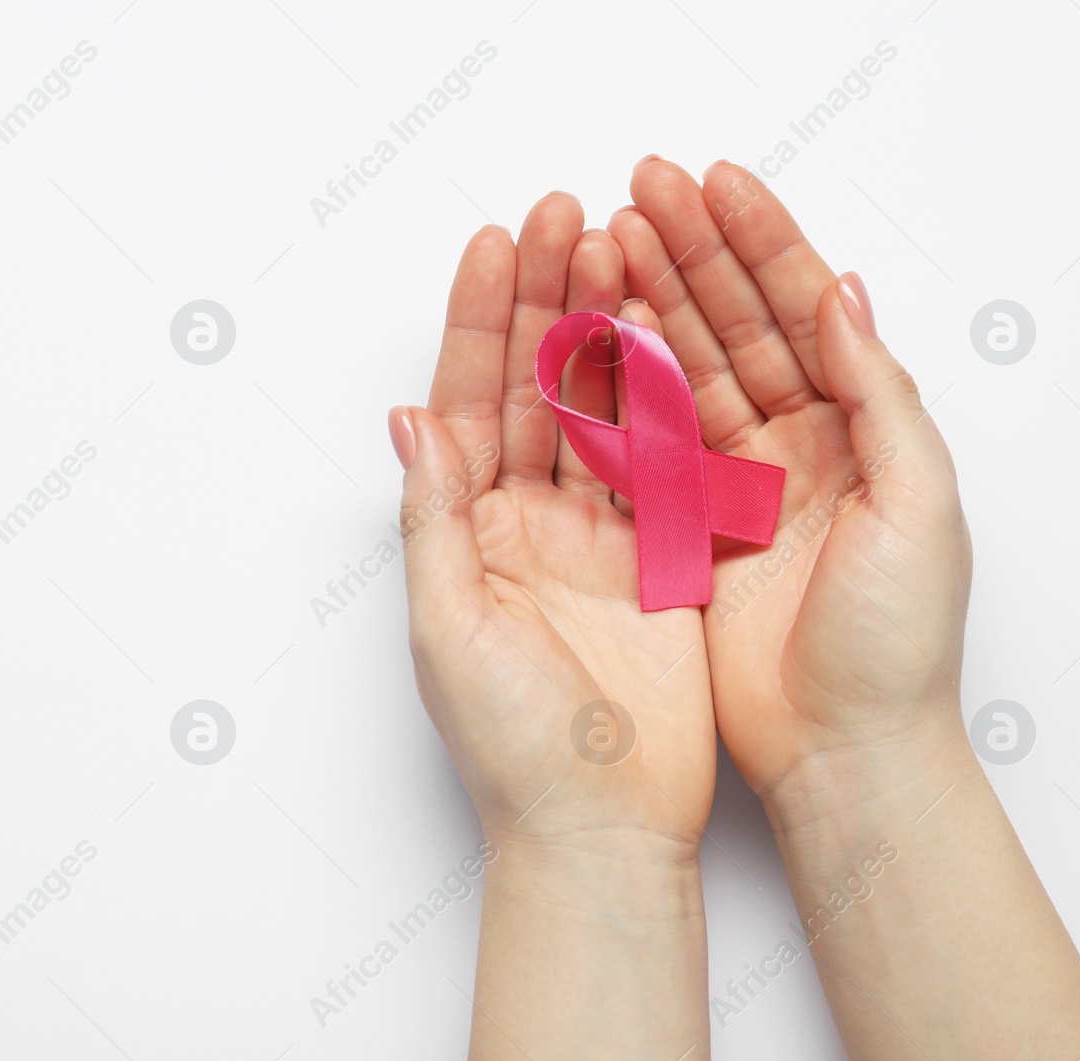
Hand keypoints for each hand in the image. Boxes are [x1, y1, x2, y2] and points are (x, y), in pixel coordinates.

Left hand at [394, 192, 716, 863]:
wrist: (603, 828)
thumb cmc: (512, 747)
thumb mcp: (450, 627)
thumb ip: (433, 520)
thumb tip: (408, 419)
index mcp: (463, 534)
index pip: (467, 402)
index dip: (479, 321)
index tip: (498, 242)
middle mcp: (524, 524)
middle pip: (533, 387)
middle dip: (545, 299)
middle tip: (565, 213)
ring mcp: (597, 536)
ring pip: (600, 408)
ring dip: (607, 329)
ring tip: (619, 246)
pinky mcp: (661, 558)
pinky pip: (663, 461)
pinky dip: (666, 396)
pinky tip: (672, 329)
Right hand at [609, 158, 972, 797]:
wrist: (843, 752)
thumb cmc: (896, 641)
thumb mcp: (918, 507)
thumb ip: (880, 396)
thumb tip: (843, 291)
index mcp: (862, 429)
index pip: (803, 310)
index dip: (758, 242)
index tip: (709, 182)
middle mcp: (797, 445)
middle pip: (737, 326)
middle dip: (689, 253)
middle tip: (637, 189)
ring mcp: (736, 484)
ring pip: (685, 372)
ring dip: (648, 304)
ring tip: (603, 241)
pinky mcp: (685, 530)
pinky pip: (646, 443)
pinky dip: (620, 390)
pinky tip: (592, 338)